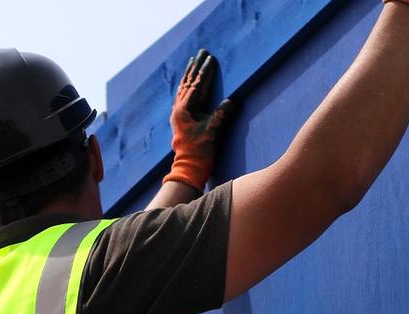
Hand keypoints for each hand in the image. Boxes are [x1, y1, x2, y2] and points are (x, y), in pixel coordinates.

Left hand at [164, 49, 236, 190]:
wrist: (189, 166)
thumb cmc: (199, 150)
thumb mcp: (212, 131)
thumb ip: (220, 115)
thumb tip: (231, 101)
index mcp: (183, 110)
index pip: (196, 86)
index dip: (204, 72)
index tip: (210, 58)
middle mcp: (178, 110)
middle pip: (188, 83)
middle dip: (195, 67)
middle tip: (202, 52)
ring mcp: (178, 114)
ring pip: (183, 88)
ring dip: (190, 74)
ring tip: (193, 61)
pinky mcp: (180, 119)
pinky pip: (183, 97)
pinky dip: (187, 87)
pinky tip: (188, 82)